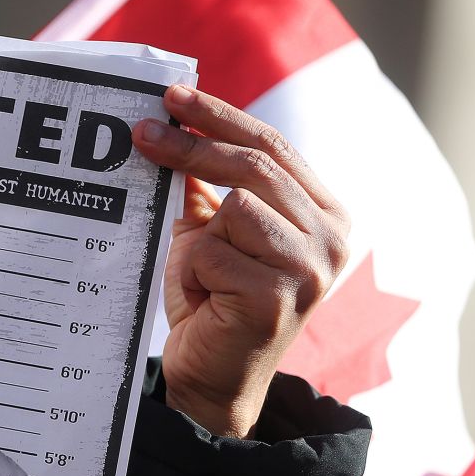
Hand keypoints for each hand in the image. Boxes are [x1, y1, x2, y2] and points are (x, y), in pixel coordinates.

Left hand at [133, 85, 350, 437]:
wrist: (208, 378)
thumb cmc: (210, 302)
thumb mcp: (210, 233)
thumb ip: (207, 185)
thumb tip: (174, 121)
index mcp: (325, 212)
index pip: (273, 145)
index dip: (220, 116)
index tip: (172, 97)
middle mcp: (333, 237)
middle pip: (256, 164)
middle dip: (192, 143)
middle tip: (141, 132)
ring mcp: (313, 269)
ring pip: (237, 207)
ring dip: (200, 239)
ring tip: (202, 275)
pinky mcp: (282, 298)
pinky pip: (216, 253)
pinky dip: (195, 272)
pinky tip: (205, 299)